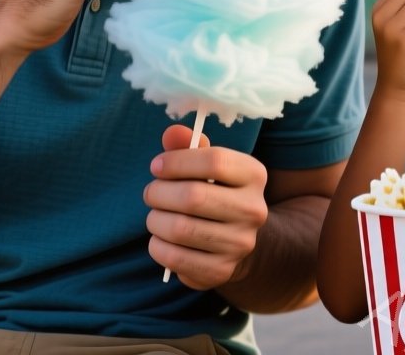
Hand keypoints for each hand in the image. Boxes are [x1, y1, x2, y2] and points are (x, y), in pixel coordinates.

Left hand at [145, 124, 269, 291]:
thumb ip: (189, 145)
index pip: (214, 161)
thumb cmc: (214, 192)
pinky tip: (160, 239)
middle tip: (150, 192)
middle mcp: (254, 209)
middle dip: (159, 192)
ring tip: (156, 216)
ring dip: (156, 220)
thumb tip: (172, 133)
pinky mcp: (221, 270)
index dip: (177, 162)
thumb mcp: (207, 165)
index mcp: (254, 175)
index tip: (156, 166)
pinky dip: (157, 246)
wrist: (238, 240)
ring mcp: (240, 243)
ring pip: (180, 228)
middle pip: (193, 196)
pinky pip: (175, 257)